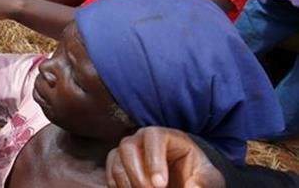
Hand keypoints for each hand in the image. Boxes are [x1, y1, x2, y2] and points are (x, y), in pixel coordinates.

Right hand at [106, 127, 224, 187]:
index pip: (153, 137)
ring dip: (127, 183)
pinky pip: (110, 173)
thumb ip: (204, 182)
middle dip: (137, 173)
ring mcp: (127, 151)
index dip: (154, 159)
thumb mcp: (208, 177)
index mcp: (165, 136)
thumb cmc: (197, 173)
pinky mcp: (118, 165)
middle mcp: (141, 139)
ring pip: (116, 160)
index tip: (160, 184)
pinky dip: (118, 187)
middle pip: (128, 146)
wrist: (184, 177)